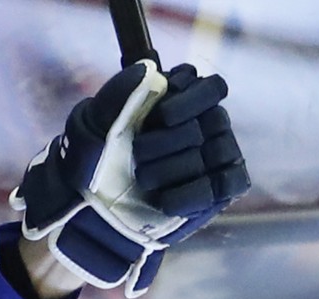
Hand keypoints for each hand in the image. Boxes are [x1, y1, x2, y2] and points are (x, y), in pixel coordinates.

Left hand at [11, 60, 249, 296]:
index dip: (190, 100)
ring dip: (175, 168)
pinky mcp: (216, 191)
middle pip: (214, 120)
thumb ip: (117, 93)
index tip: (162, 116)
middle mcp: (203, 126)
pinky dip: (195, 192)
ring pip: (218, 151)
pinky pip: (229, 183)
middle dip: (169, 141)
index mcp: (179, 101)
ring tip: (142, 181)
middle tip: (137, 157)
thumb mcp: (94, 125)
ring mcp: (213, 158)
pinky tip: (163, 201)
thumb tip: (147, 69)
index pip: (212, 87)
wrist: (90, 210)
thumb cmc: (93, 161)